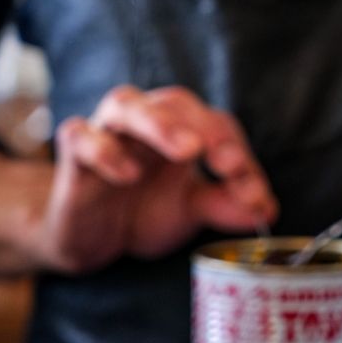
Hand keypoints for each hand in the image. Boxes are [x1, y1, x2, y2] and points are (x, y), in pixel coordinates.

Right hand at [40, 85, 276, 273]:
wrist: (91, 239)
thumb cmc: (144, 211)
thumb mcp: (191, 211)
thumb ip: (226, 205)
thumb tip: (267, 210)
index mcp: (181, 127)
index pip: (217, 126)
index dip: (239, 155)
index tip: (256, 194)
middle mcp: (146, 119)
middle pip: (177, 102)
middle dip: (208, 129)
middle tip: (230, 163)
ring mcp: (107, 131)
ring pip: (129, 106)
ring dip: (161, 124)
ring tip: (189, 151)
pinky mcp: (74, 153)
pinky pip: (82, 136)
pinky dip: (106, 151)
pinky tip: (128, 174)